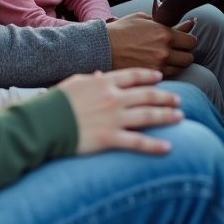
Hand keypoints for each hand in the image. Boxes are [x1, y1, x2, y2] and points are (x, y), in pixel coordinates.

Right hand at [57, 69, 183, 154]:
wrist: (44, 122)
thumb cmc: (54, 103)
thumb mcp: (72, 84)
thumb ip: (89, 80)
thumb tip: (98, 76)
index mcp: (104, 84)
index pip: (133, 77)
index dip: (148, 77)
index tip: (160, 78)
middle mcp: (113, 99)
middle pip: (146, 96)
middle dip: (164, 97)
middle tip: (177, 99)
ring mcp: (114, 119)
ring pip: (148, 116)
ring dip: (166, 116)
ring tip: (179, 117)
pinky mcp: (111, 139)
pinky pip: (138, 142)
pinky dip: (155, 146)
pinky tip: (168, 147)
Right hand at [106, 13, 197, 77]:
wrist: (103, 47)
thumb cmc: (122, 31)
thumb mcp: (144, 19)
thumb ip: (168, 22)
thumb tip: (188, 24)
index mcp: (164, 33)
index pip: (191, 41)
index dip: (187, 40)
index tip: (182, 41)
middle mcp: (164, 51)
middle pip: (189, 58)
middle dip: (184, 54)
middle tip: (175, 51)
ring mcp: (157, 65)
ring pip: (180, 69)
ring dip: (176, 64)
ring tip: (164, 59)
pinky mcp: (150, 76)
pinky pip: (168, 76)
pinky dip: (166, 72)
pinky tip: (157, 66)